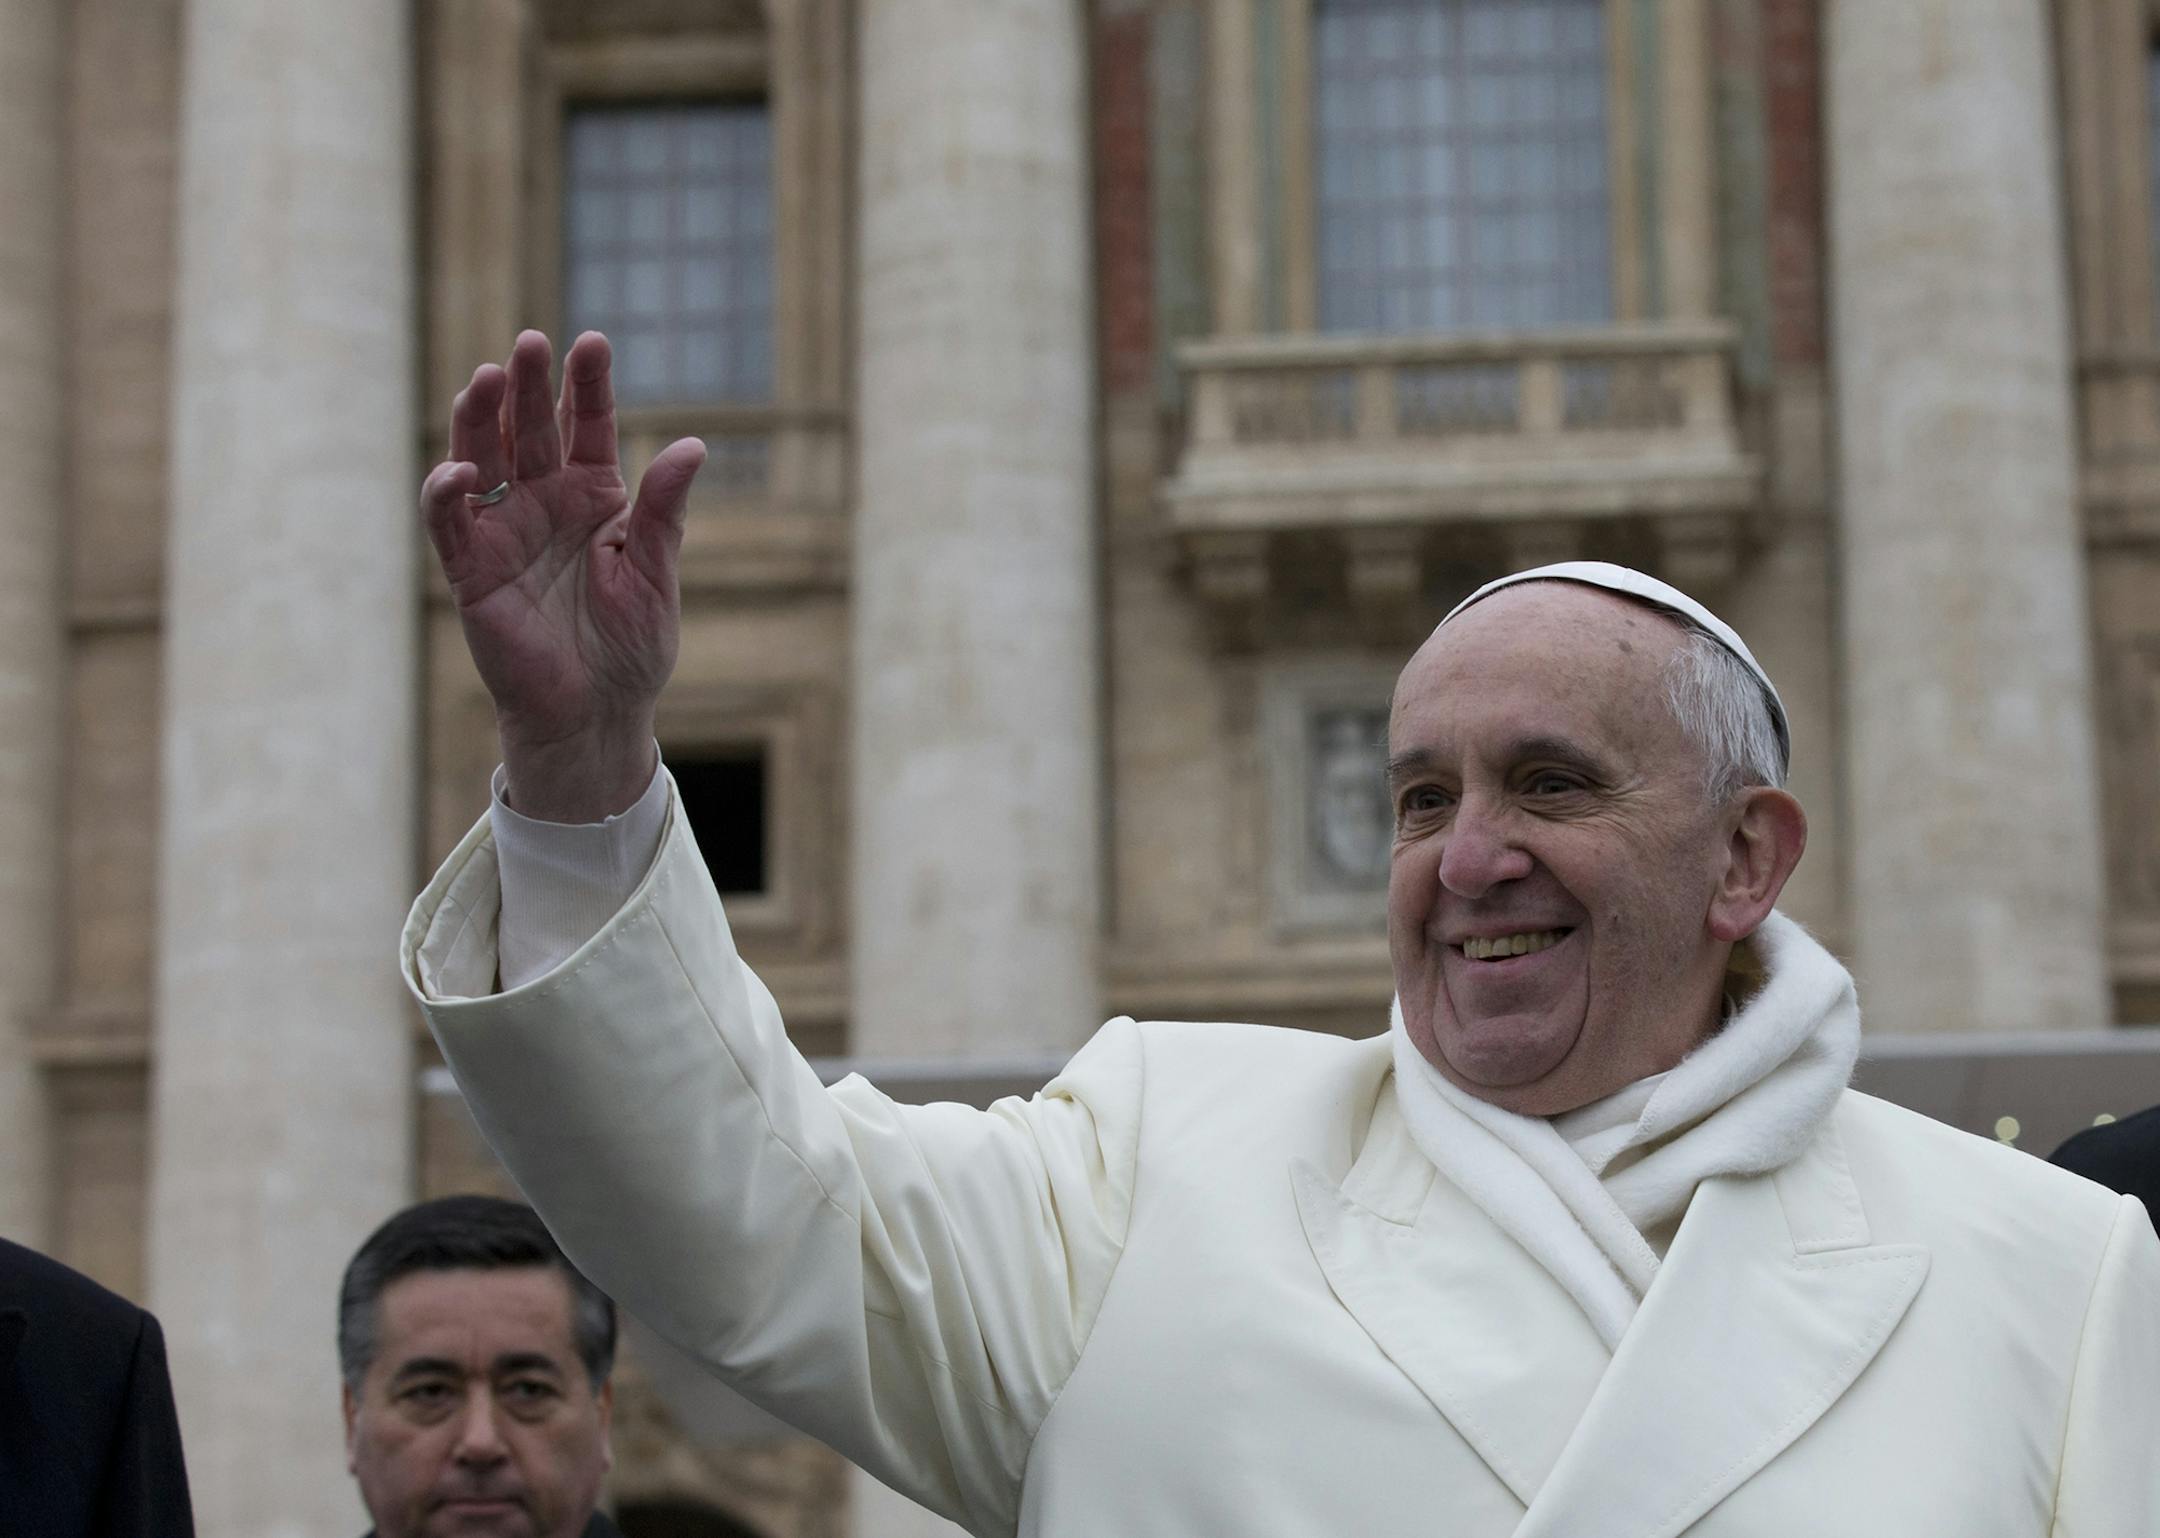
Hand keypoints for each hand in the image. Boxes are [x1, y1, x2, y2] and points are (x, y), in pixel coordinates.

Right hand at [420, 330, 704, 821]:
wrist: (597, 712)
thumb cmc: (632, 647)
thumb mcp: (655, 572)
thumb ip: (665, 510)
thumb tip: (693, 445)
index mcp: (594, 496)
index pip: (585, 425)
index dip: (585, 384)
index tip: (592, 341)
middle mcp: (543, 501)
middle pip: (528, 428)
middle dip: (527, 385)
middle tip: (530, 344)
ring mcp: (503, 531)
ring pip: (481, 457)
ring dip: (479, 418)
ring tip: (486, 378)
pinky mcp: (470, 570)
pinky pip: (449, 523)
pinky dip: (448, 493)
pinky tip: (463, 469)